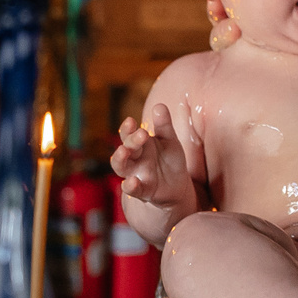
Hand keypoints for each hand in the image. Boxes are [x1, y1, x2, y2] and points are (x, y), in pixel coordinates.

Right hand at [110, 101, 204, 219]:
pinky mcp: (142, 191)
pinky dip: (130, 186)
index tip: (131, 121)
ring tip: (124, 151)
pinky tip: (132, 182)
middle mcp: (134, 158)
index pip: (128, 134)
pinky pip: (132, 190)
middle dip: (130, 140)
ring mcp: (135, 174)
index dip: (127, 128)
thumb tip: (159, 106)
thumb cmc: (169, 160)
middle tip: (140, 133)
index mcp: (139, 144)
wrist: (178, 186)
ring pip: (120, 167)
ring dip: (119, 159)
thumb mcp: (169, 141)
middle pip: (125, 147)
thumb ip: (164, 125)